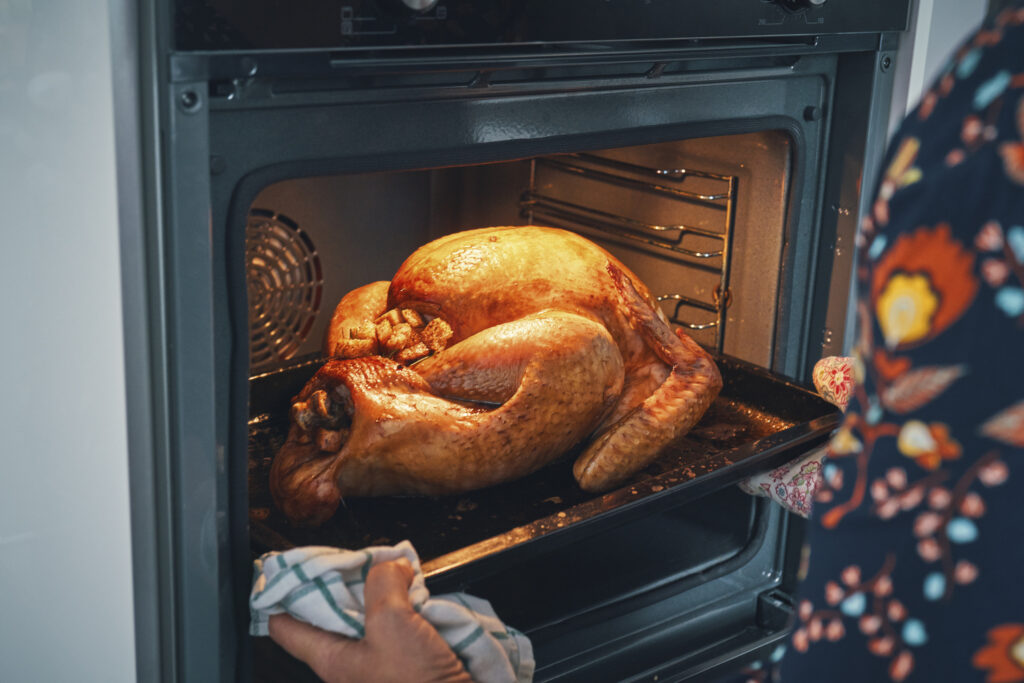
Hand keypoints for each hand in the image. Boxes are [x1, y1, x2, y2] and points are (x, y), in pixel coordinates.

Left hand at [269, 558, 472, 682]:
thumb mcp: (391, 622)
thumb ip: (383, 583)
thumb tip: (392, 566)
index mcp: (331, 657)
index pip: (284, 624)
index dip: (282, 592)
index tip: (286, 565)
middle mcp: (350, 660)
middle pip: (331, 609)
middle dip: (346, 580)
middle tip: (362, 559)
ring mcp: (379, 660)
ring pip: (369, 612)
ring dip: (385, 591)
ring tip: (401, 575)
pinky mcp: (408, 658)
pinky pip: (400, 622)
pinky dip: (409, 604)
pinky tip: (422, 596)